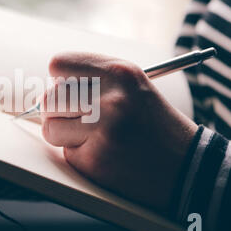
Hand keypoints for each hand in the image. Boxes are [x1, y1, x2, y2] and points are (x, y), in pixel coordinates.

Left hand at [41, 52, 197, 212]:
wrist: (187, 166)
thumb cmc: (154, 124)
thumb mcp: (132, 86)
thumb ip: (91, 81)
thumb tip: (43, 93)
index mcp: (121, 73)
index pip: (59, 65)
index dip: (60, 80)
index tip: (69, 92)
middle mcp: (111, 99)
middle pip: (50, 98)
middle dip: (57, 111)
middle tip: (78, 118)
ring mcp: (102, 131)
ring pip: (50, 128)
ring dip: (64, 135)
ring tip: (93, 136)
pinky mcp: (95, 161)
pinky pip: (65, 153)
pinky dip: (79, 155)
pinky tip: (103, 154)